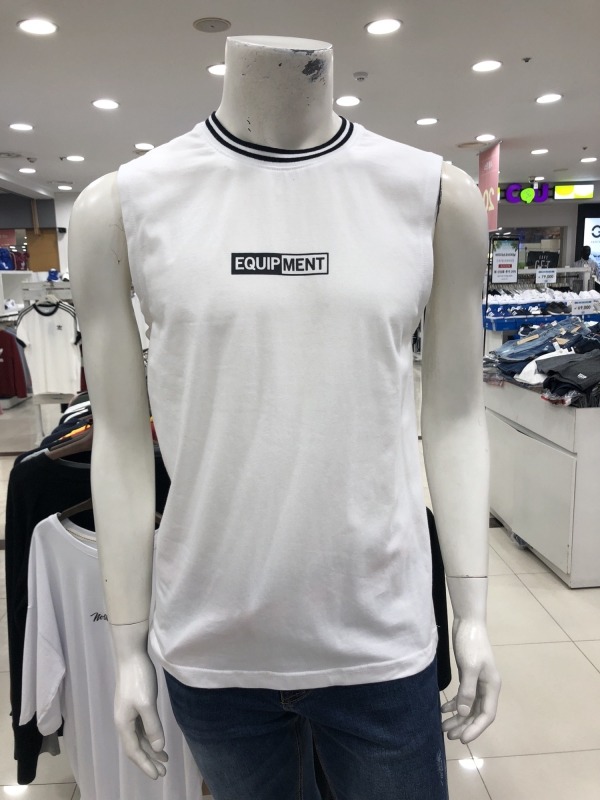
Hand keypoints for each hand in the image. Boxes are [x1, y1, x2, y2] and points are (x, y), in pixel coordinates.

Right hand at [112, 628, 168, 778]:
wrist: (131, 656)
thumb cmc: (138, 679)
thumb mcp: (147, 704)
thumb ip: (152, 727)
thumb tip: (158, 748)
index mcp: (123, 724)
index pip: (134, 751)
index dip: (145, 765)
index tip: (158, 776)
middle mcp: (123, 721)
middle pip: (135, 747)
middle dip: (148, 760)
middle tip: (163, 772)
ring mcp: (128, 713)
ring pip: (138, 738)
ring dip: (150, 749)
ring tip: (164, 759)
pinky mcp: (134, 705)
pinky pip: (140, 728)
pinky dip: (149, 737)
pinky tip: (157, 739)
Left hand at [441, 618, 500, 743]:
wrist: (468, 622)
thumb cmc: (471, 644)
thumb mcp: (470, 667)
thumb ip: (467, 690)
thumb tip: (463, 712)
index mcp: (492, 687)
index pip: (487, 715)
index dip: (476, 729)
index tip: (463, 740)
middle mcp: (486, 687)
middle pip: (476, 714)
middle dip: (464, 726)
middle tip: (448, 736)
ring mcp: (477, 682)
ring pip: (468, 707)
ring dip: (457, 717)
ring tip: (443, 727)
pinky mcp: (467, 676)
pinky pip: (462, 696)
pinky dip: (453, 704)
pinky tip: (442, 709)